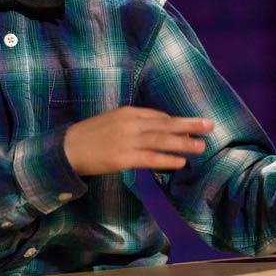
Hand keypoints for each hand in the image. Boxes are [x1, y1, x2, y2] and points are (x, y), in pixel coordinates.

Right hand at [63, 106, 213, 176]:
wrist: (66, 148)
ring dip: (183, 143)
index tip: (191, 125)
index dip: (176, 122)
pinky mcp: (123, 158)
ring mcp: (127, 140)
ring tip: (201, 146)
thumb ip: (132, 123)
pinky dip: (167, 160)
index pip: (158, 116)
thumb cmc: (89, 136)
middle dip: (189, 125)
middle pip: (165, 124)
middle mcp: (130, 123)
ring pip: (162, 140)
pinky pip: (150, 158)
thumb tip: (154, 128)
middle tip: (209, 126)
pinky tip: (180, 162)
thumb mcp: (112, 121)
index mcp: (128, 112)